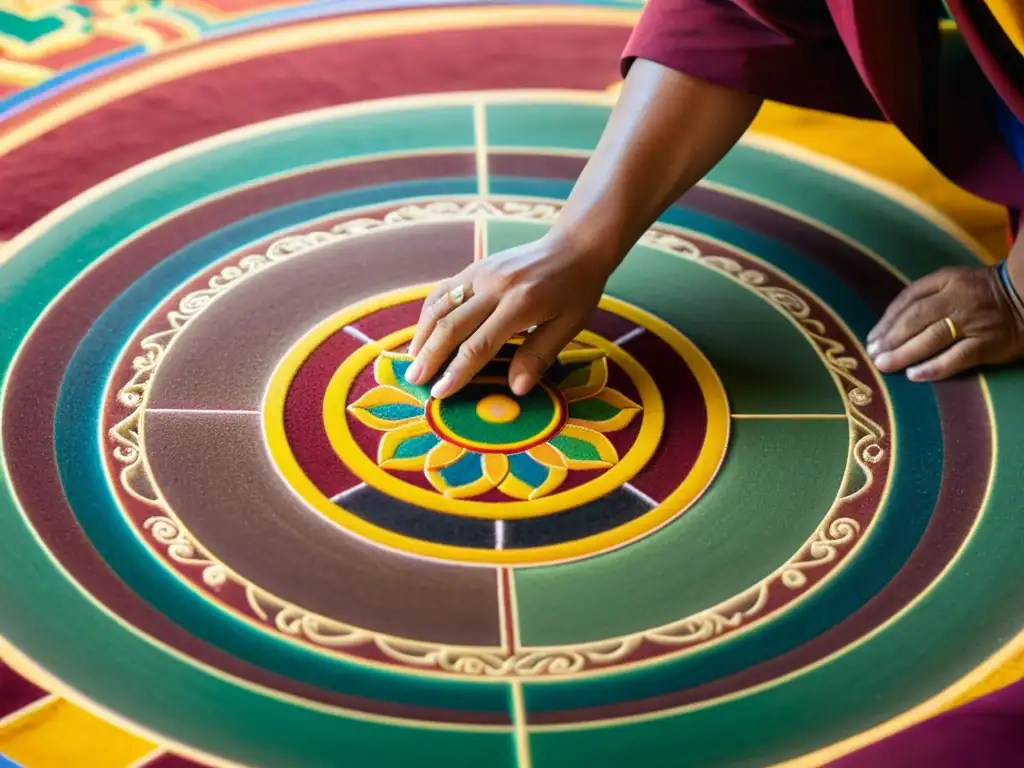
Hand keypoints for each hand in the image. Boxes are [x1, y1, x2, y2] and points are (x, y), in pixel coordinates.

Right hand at [404, 233, 614, 398]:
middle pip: (451, 326)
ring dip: (422, 335)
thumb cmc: (576, 290)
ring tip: (411, 361)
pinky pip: (444, 290)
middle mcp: (494, 286)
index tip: (440, 393)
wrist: (574, 245)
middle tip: (414, 382)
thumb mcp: (568, 326)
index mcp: (520, 304)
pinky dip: (428, 312)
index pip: (479, 344)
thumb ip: (539, 356)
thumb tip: (515, 390)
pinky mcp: (475, 267)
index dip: (457, 371)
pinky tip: (423, 332)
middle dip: (430, 357)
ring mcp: (481, 273)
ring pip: (440, 305)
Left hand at [866, 265, 1023, 380]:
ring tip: (884, 365)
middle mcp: (958, 299)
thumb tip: (890, 324)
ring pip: (932, 338)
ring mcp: (974, 321)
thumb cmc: (982, 293)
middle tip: (873, 355)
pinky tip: (914, 375)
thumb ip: (925, 296)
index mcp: (947, 280)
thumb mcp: (953, 282)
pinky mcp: (988, 343)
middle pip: (916, 319)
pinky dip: (934, 367)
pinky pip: (957, 357)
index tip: (872, 337)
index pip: (908, 299)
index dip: (887, 320)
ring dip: (904, 353)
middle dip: (890, 339)